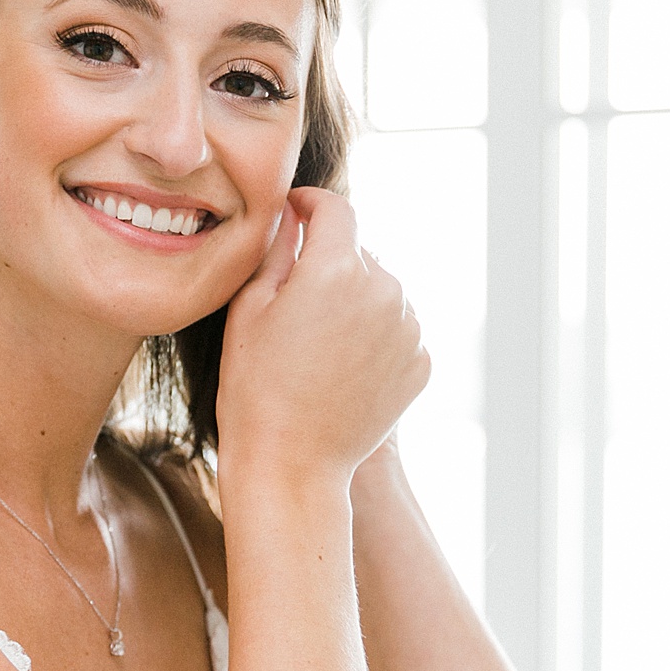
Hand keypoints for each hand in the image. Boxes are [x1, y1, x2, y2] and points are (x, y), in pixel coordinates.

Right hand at [216, 190, 429, 479]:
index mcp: (337, 269)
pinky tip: (341, 369)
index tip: (297, 211)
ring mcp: (409, 329)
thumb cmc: (255, 391)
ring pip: (381, 292)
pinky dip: (374, 338)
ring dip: (355, 302)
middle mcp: (385, 290)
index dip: (312, 204)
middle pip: (359, 254)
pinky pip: (397, 331)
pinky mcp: (421, 362)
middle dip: (330, 264)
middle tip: (294, 302)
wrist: (292, 467)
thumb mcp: (248, 311)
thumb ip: (275, 251)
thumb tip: (290, 216)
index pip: (334, 209)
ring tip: (318, 345)